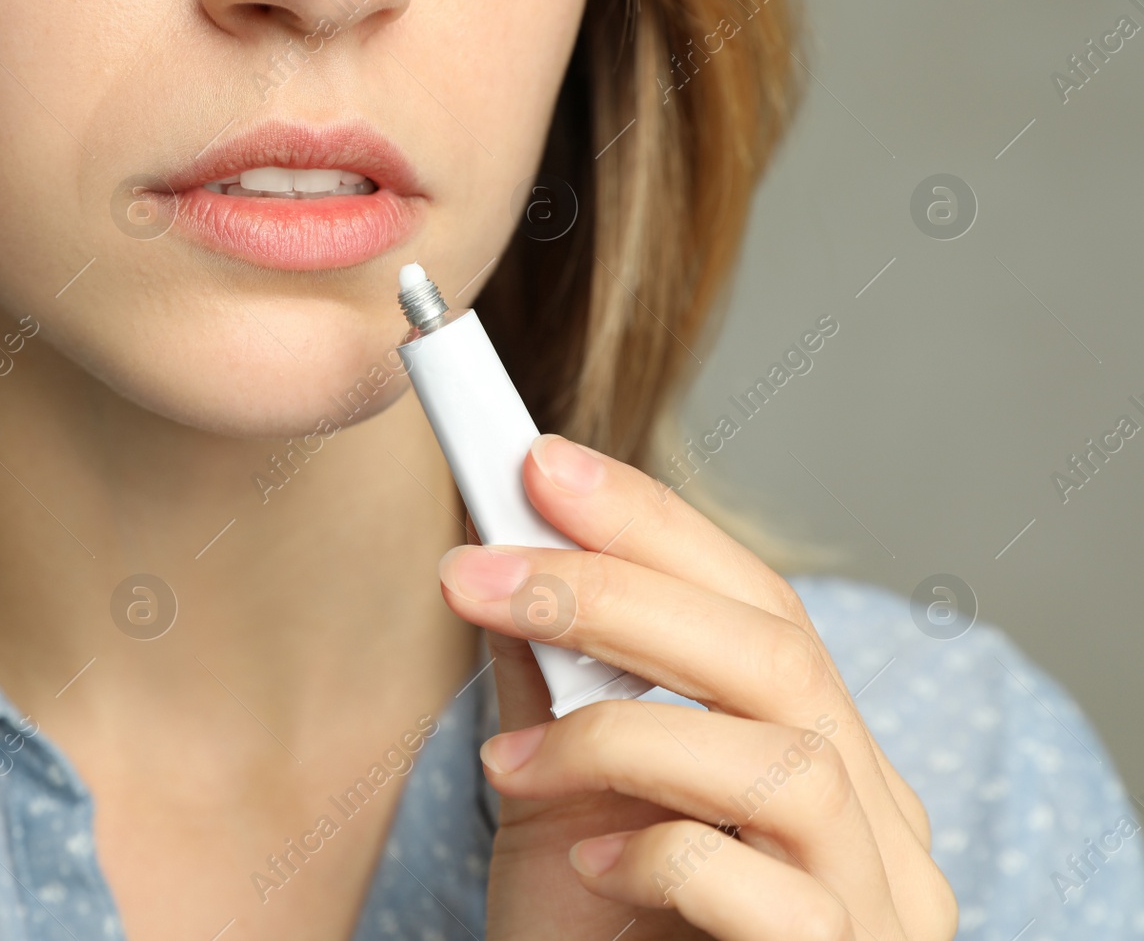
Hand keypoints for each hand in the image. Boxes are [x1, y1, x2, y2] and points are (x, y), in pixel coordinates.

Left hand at [436, 433, 956, 939]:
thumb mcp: (560, 801)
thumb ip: (555, 690)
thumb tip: (499, 556)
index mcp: (815, 751)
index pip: (756, 601)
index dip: (651, 523)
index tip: (536, 463)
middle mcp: (872, 816)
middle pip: (779, 652)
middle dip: (620, 591)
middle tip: (483, 571)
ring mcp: (875, 903)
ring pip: (788, 757)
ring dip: (623, 733)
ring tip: (508, 761)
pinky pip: (769, 890)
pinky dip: (661, 853)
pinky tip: (583, 863)